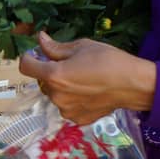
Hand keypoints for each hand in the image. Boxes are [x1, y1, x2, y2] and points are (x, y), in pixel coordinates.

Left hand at [18, 31, 155, 126]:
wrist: (133, 85)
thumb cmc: (109, 61)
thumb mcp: (82, 47)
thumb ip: (56, 47)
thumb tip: (40, 40)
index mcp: (55, 76)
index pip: (26, 67)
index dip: (28, 58)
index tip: (35, 54)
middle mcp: (57, 96)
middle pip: (42, 81)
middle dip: (50, 72)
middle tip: (70, 65)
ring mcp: (66, 110)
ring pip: (55, 95)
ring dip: (62, 87)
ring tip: (83, 79)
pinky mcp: (77, 118)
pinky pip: (67, 106)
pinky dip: (72, 99)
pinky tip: (89, 92)